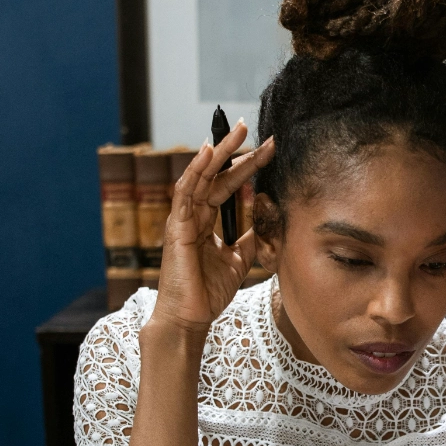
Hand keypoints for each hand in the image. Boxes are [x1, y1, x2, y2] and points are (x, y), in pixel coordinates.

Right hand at [146, 122, 273, 336]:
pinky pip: (185, 192)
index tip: (269, 150)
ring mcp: (183, 219)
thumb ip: (246, 238)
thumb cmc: (208, 292)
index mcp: (206, 221)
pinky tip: (207, 152)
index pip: (228, 185)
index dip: (247, 167)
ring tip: (235, 132)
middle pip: (215, 175)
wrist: (191, 317)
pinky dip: (195, 170)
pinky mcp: (177, 228)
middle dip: (235, 151)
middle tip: (252, 127)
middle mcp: (193, 215)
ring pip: (200, 176)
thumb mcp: (238, 260)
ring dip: (218, 152)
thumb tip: (263, 223)